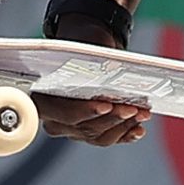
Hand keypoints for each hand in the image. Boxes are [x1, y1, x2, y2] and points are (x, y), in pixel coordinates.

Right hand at [36, 0, 151, 145]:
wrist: (82, 53)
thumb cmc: (80, 47)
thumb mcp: (83, 45)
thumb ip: (89, 58)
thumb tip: (110, 68)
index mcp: (41, 96)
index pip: (61, 110)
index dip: (84, 111)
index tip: (106, 106)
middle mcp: (53, 118)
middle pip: (82, 127)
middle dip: (112, 118)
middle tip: (133, 109)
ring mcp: (70, 129)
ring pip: (96, 136)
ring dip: (122, 126)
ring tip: (141, 114)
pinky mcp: (87, 134)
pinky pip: (106, 139)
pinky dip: (124, 135)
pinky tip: (137, 129)